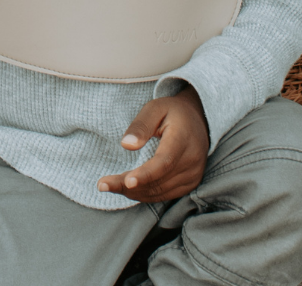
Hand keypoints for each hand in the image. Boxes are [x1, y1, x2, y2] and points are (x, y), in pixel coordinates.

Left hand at [97, 87, 208, 202]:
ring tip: (109, 185)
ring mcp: (193, 174)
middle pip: (158, 180)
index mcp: (183, 139)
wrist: (198, 120)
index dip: (145, 174)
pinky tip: (127, 188)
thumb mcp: (154, 108)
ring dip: (133, 192)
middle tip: (102, 184)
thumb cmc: (171, 112)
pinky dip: (144, 194)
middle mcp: (192, 160)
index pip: (164, 162)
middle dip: (129, 186)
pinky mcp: (190, 183)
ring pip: (159, 191)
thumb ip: (140, 125)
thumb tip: (126, 145)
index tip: (126, 181)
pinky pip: (165, 194)